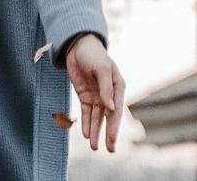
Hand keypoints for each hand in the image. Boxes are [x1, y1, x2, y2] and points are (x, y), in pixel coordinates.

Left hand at [64, 34, 123, 151]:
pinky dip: (86, 123)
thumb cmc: (93, 55)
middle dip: (108, 134)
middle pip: (108, 117)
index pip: (116, 110)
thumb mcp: (101, 69)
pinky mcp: (86, 96)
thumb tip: (110, 107)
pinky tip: (86, 133)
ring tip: (94, 146)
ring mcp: (97, 96)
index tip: (111, 139)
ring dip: (95, 131)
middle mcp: (109, 94)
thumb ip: (106, 88)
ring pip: (97, 117)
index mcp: (118, 87)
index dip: (114, 126)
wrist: (77, 46)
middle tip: (110, 150)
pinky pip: (87, 112)